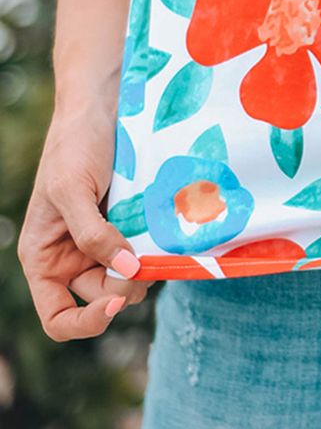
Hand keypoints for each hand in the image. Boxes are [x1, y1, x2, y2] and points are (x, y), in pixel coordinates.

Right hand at [17, 98, 150, 340]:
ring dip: (146, 267)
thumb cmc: (73, 144)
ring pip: (131, 278)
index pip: (58, 318)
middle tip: (146, 259)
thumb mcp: (72, 189)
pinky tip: (168, 232)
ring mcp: (105, 243)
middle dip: (126, 287)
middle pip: (103, 299)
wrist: (102, 106)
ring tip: (155, 238)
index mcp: (45, 259)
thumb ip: (93, 234)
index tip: (116, 300)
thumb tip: (126, 271)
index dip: (86, 322)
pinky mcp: (132, 226)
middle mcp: (73, 258)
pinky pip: (147, 253)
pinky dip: (158, 250)